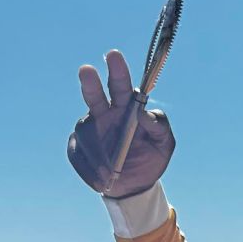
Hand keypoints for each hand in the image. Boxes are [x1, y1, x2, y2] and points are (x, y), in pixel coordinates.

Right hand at [67, 49, 175, 197]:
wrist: (135, 186)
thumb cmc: (151, 158)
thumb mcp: (164, 144)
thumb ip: (160, 126)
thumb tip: (144, 114)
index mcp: (126, 107)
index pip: (121, 84)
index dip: (117, 70)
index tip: (113, 55)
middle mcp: (104, 113)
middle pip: (94, 95)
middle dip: (91, 83)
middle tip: (87, 70)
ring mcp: (89, 130)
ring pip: (86, 132)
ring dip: (96, 152)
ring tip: (110, 172)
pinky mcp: (78, 149)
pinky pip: (78, 154)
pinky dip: (89, 168)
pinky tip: (101, 180)